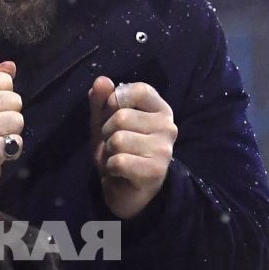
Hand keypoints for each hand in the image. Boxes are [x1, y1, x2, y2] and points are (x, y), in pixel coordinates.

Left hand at [88, 76, 176, 218]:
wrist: (125, 190)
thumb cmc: (118, 151)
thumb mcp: (104, 123)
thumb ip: (101, 101)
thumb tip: (101, 79)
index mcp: (160, 110)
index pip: (139, 90)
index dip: (116, 100)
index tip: (113, 115)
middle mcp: (168, 126)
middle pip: (122, 116)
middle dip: (107, 133)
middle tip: (114, 146)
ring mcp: (164, 149)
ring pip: (118, 139)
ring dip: (108, 152)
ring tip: (117, 158)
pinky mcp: (155, 171)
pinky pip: (119, 161)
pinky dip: (111, 167)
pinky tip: (119, 172)